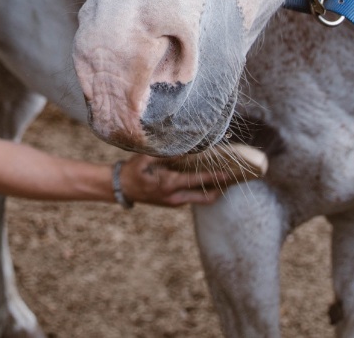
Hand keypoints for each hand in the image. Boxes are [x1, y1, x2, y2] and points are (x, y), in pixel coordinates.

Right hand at [120, 154, 236, 206]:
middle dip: (220, 190)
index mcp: (170, 184)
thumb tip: (189, 150)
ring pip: (199, 200)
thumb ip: (169, 155)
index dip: (215, 177)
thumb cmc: (135, 169)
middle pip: (205, 198)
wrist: (122, 187)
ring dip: (211, 191)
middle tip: (231, 180)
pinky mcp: (172, 203)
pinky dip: (200, 191)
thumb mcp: (149, 158)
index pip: (198, 181)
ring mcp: (174, 202)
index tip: (229, 174)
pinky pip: (191, 198)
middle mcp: (175, 197)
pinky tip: (204, 180)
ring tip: (222, 179)